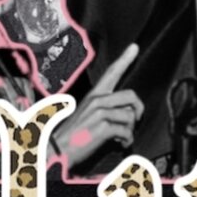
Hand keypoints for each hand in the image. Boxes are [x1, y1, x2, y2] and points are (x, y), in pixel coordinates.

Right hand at [51, 43, 141, 168]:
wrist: (58, 150)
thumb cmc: (75, 135)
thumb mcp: (88, 115)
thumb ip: (106, 109)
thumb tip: (128, 112)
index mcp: (94, 95)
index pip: (112, 73)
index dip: (125, 60)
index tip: (135, 47)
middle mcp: (97, 100)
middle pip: (131, 95)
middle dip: (138, 110)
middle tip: (134, 122)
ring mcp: (99, 113)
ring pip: (130, 116)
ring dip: (130, 130)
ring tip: (121, 138)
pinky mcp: (101, 127)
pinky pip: (126, 131)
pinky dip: (126, 140)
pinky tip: (120, 144)